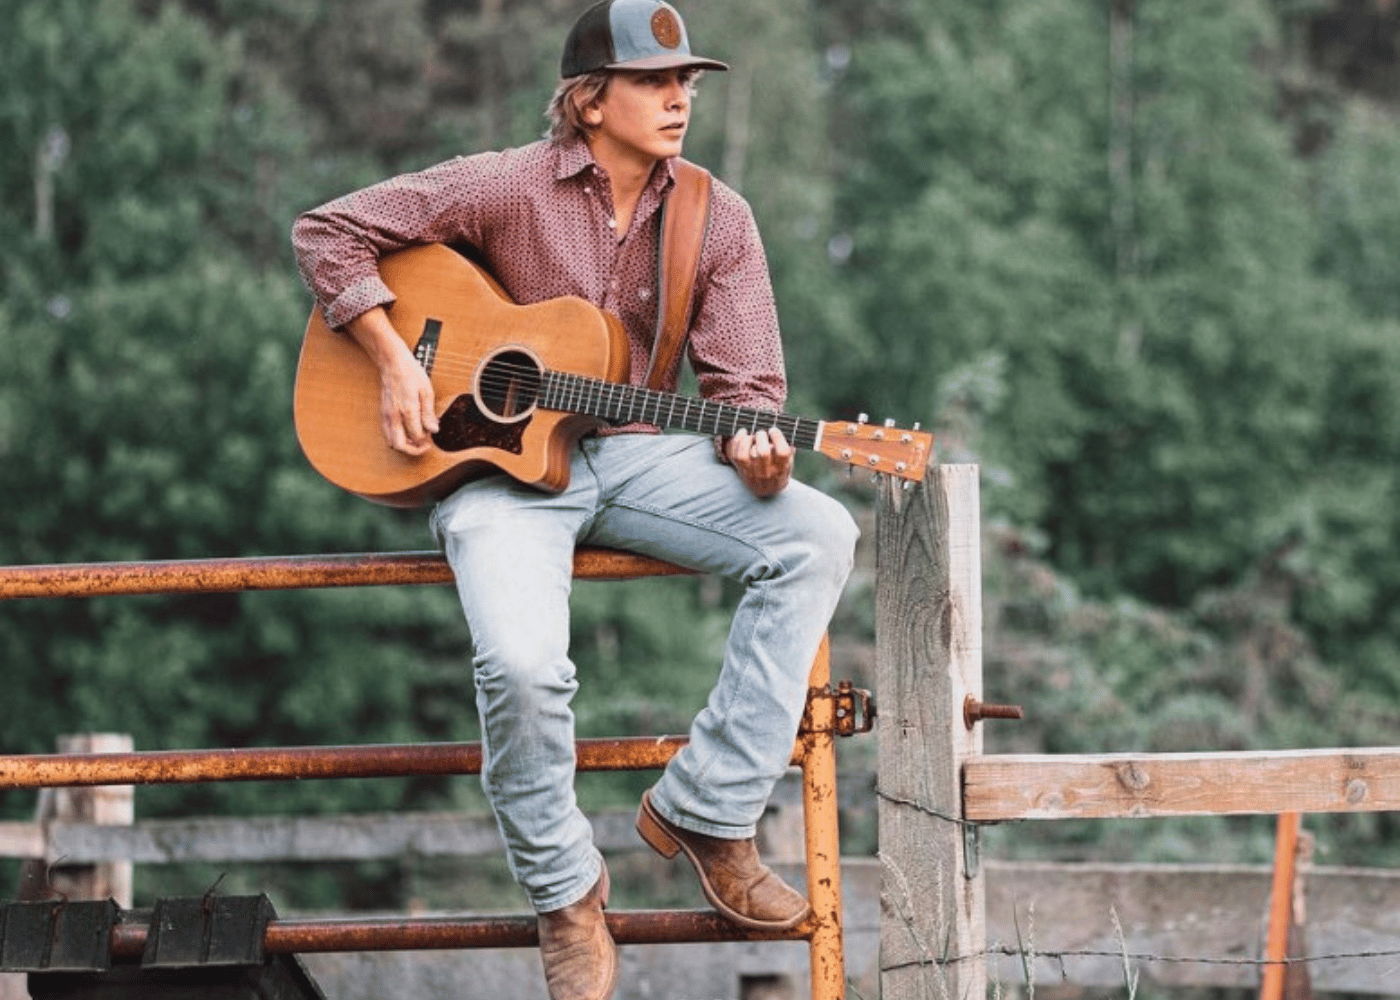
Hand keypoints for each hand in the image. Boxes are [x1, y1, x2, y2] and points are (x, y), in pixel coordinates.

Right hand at [345, 307, 438, 455]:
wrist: (392, 362)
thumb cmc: (411, 373)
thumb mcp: (427, 391)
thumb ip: (429, 413)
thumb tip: (434, 430)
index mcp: (407, 409)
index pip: (416, 436)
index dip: (426, 441)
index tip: (432, 436)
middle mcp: (394, 415)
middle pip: (399, 445)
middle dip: (413, 450)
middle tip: (424, 445)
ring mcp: (386, 415)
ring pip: (390, 442)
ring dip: (404, 445)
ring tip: (416, 439)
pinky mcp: (382, 413)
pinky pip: (387, 433)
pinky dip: (396, 438)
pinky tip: (407, 432)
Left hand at [725, 427, 792, 497]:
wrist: (766, 491)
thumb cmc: (778, 471)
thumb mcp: (789, 464)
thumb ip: (789, 451)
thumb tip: (788, 434)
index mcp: (781, 469)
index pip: (782, 452)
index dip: (778, 438)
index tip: (773, 431)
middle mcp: (766, 472)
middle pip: (763, 452)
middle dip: (761, 437)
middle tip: (761, 433)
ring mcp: (752, 472)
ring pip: (745, 455)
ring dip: (747, 440)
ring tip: (751, 436)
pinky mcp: (741, 470)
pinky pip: (735, 455)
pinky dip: (737, 441)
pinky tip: (742, 433)